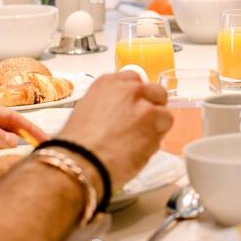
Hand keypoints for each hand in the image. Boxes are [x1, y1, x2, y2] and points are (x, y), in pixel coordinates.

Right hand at [57, 72, 170, 192]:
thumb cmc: (76, 144)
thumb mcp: (86, 111)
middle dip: (153, 107)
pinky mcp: (156, 126)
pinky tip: (139, 151)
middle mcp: (129, 90)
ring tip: (138, 143)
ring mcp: (145, 107)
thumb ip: (109, 105)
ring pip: (164, 114)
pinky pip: (163, 133)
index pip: (134, 79)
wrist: (81, 162)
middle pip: (156, 92)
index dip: (137, 95)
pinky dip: (155, 143)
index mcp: (108, 83)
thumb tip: (119, 113)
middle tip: (142, 125)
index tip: (136, 105)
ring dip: (156, 128)